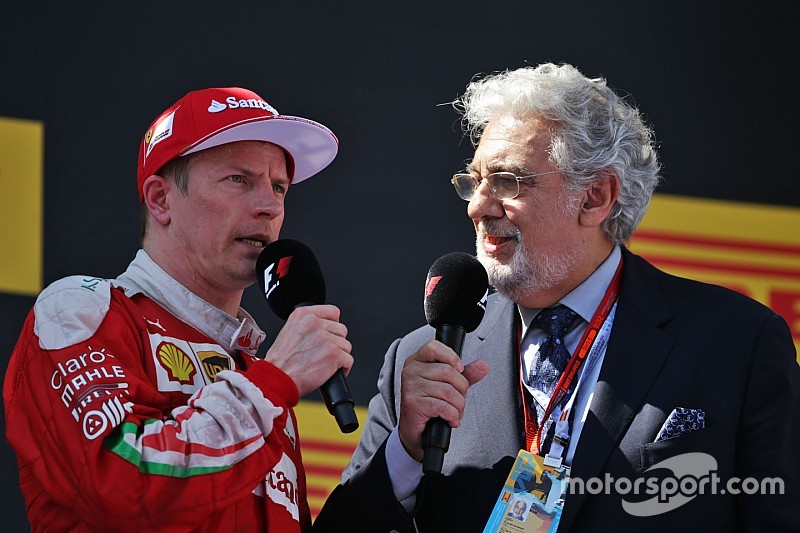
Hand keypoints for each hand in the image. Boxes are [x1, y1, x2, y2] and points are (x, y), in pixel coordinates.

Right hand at [264, 305, 352, 396]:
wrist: (276, 380)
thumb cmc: (279, 363)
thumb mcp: (289, 332)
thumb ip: (307, 326)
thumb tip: (324, 328)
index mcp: (303, 314)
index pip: (333, 312)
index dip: (332, 325)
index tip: (329, 335)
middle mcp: (315, 323)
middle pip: (341, 330)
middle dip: (336, 343)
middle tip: (324, 353)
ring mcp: (325, 338)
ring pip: (346, 345)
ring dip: (339, 356)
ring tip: (325, 364)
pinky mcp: (334, 354)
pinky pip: (348, 360)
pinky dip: (343, 369)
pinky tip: (331, 373)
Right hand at [397, 340, 488, 460]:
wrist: (415, 432)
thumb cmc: (429, 405)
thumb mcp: (448, 385)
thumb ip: (465, 374)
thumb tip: (483, 365)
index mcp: (417, 361)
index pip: (434, 347)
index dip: (452, 357)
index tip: (459, 370)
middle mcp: (411, 371)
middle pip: (448, 371)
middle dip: (461, 389)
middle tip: (458, 399)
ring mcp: (410, 387)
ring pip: (449, 391)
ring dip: (459, 406)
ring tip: (454, 411)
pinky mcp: (413, 404)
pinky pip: (444, 406)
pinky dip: (453, 415)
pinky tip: (450, 419)